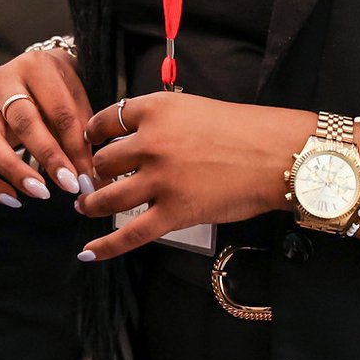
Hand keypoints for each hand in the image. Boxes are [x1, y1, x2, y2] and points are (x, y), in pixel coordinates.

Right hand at [0, 46, 94, 207]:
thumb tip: (87, 178)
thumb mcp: (76, 100)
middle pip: (22, 120)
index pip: (58, 110)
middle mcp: (3, 81)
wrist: (33, 73)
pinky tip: (11, 198)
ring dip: (13, 171)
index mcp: (35, 67)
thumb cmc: (59, 89)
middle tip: (68, 184)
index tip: (86, 176)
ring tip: (39, 192)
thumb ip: (81, 135)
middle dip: (47, 156)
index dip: (75, 146)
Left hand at [73, 93, 311, 261]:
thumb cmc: (241, 130)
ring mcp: (160, 180)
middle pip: (103, 160)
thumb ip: (159, 119)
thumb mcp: (192, 107)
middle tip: (95, 179)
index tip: (91, 141)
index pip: (107, 120)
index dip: (94, 134)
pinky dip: (105, 246)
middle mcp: (151, 143)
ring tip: (85, 206)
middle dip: (96, 171)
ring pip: (108, 195)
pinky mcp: (173, 213)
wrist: (274, 155)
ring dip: (92, 203)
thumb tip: (132, 136)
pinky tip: (88, 252)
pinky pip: (130, 234)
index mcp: (155, 111)